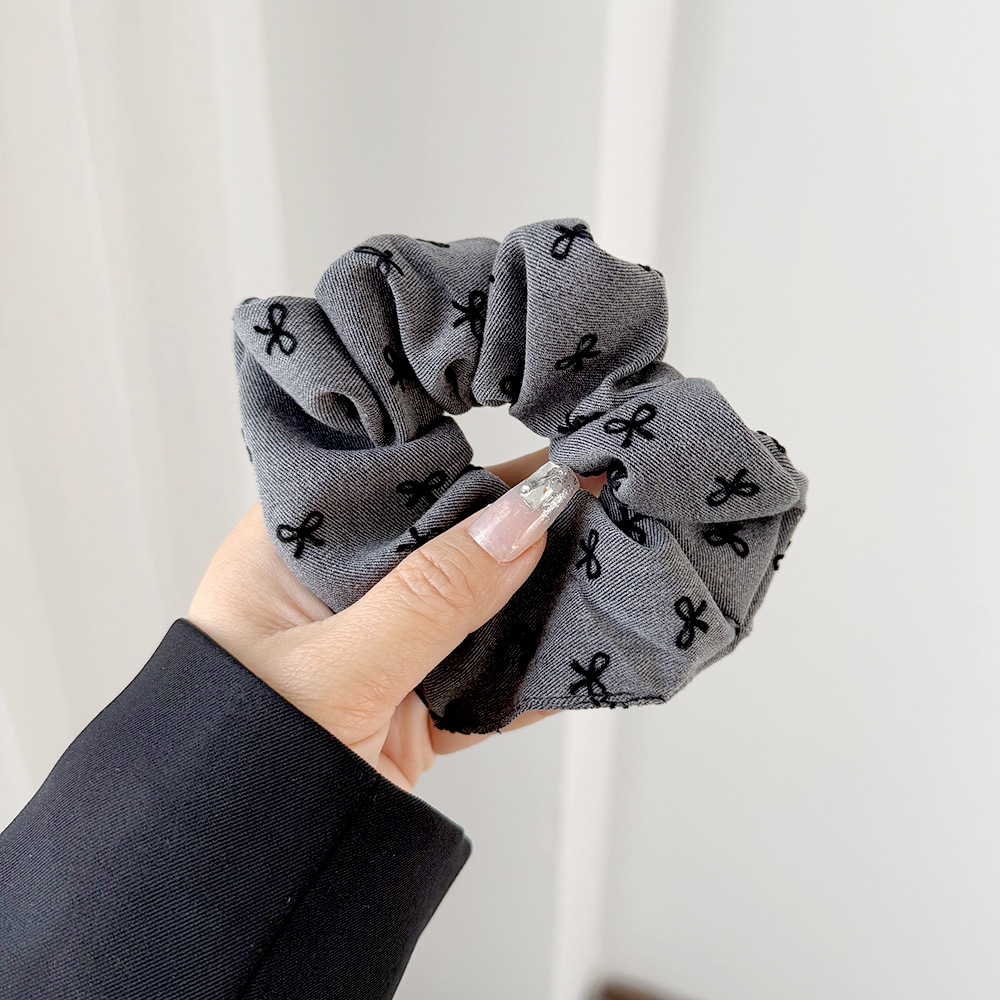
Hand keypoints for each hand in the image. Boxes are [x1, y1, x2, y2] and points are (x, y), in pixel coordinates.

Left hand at [188, 448, 601, 791]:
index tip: (542, 453)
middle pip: (444, 544)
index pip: (388, 485)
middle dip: (516, 530)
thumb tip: (523, 524)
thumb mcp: (335, 669)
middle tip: (595, 498)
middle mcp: (337, 592)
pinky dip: (531, 669)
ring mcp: (379, 650)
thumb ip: (430, 598)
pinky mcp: (412, 709)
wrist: (240, 882)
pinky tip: (583, 641)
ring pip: (473, 609)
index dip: (465, 466)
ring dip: (534, 597)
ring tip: (607, 559)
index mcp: (292, 553)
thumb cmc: (239, 760)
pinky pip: (484, 679)